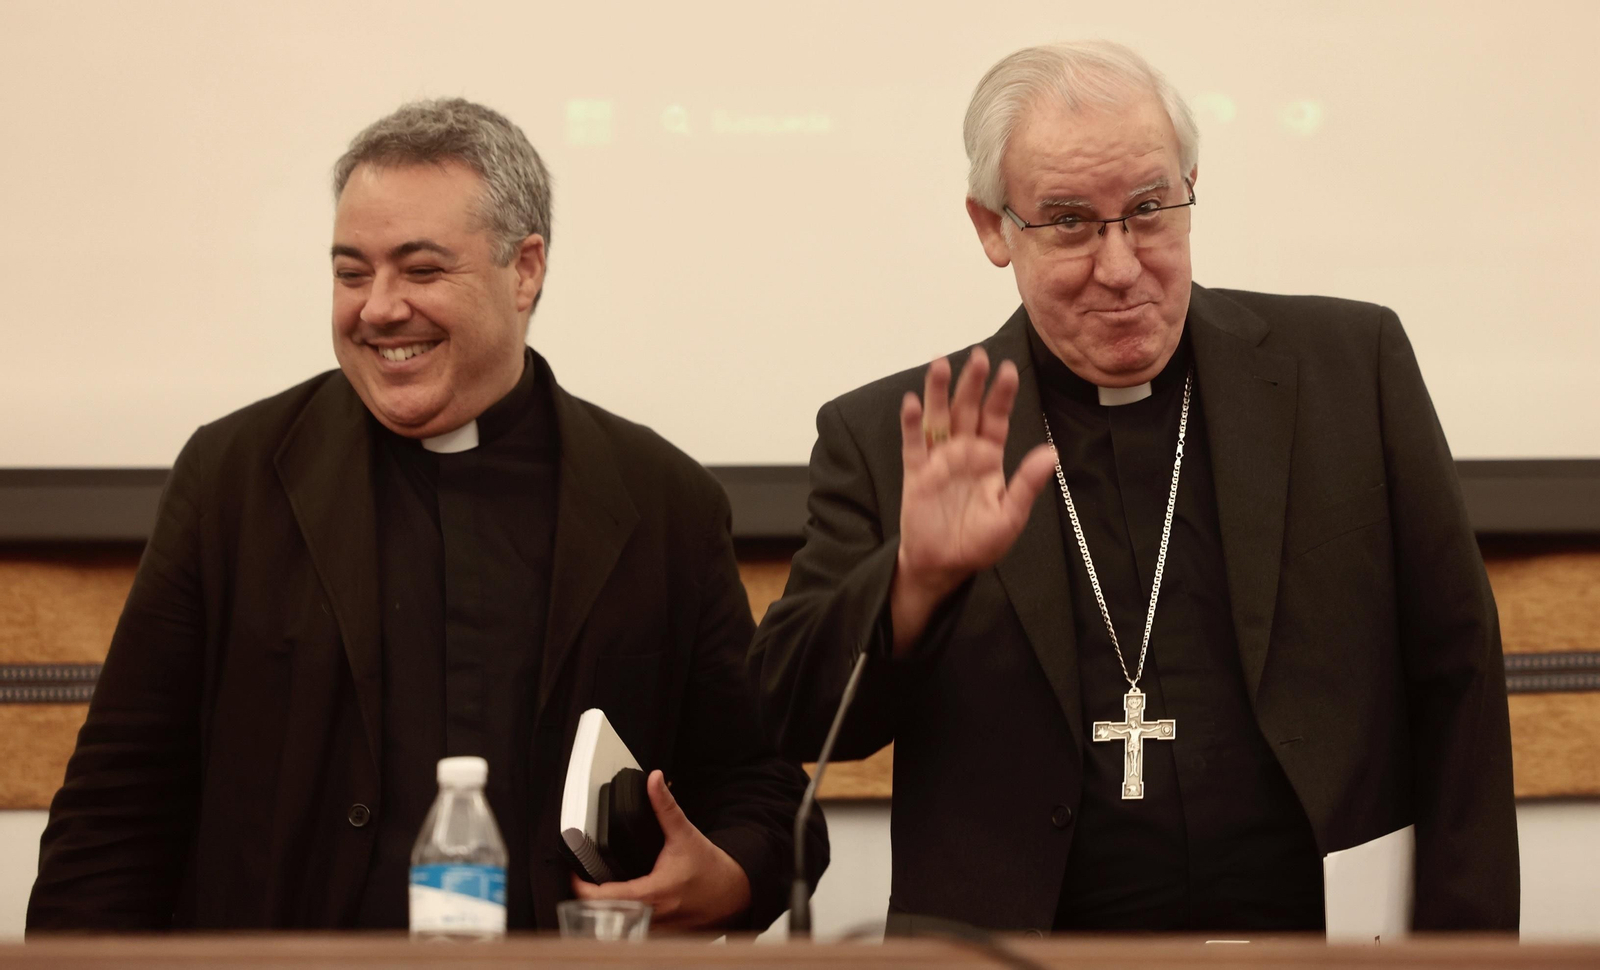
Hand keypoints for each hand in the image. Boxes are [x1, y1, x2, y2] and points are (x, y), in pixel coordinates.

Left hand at [569, 770, 750, 931]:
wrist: (735, 891)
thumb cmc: (710, 867)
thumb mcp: (685, 833)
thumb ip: (665, 807)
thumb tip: (654, 780)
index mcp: (655, 893)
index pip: (606, 898)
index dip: (583, 888)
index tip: (576, 875)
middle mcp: (654, 917)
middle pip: (606, 917)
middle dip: (590, 902)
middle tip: (584, 882)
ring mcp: (658, 932)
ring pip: (619, 930)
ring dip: (606, 915)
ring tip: (598, 895)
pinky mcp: (663, 938)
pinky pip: (634, 935)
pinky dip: (623, 922)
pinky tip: (620, 908)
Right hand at [891, 347, 1055, 652]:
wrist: (944, 565)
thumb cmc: (979, 543)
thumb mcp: (1011, 516)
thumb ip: (1027, 483)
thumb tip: (1051, 453)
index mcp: (989, 458)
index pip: (996, 418)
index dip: (1001, 395)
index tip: (1008, 370)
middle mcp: (964, 452)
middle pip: (967, 409)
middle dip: (972, 383)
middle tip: (977, 356)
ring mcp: (939, 460)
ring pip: (938, 418)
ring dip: (938, 392)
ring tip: (940, 364)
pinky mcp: (916, 473)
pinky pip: (913, 443)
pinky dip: (911, 423)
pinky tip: (912, 402)